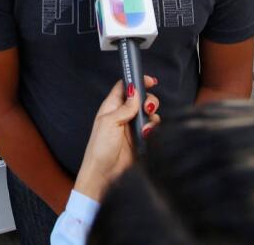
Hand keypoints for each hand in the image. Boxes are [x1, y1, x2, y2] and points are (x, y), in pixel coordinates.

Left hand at [73, 76, 159, 201]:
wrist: (104, 173)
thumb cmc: (100, 148)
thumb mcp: (110, 123)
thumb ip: (125, 107)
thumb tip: (135, 91)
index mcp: (111, 106)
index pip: (125, 87)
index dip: (137, 81)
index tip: (150, 81)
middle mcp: (123, 114)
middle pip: (142, 98)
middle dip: (149, 100)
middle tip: (148, 107)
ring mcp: (132, 127)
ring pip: (149, 113)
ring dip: (152, 117)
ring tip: (145, 127)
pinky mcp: (140, 139)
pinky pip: (152, 128)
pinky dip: (153, 129)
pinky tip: (147, 135)